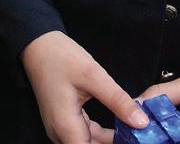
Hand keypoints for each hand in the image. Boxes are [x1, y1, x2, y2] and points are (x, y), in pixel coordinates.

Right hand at [21, 31, 147, 143]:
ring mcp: (60, 128)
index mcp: (65, 127)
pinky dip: (102, 134)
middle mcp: (60, 133)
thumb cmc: (60, 57)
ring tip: (132, 131)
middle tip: (136, 134)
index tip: (131, 140)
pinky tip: (120, 127)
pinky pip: (85, 135)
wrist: (37, 44)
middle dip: (113, 143)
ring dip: (110, 141)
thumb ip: (117, 100)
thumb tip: (142, 123)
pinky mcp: (63, 121)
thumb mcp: (93, 75)